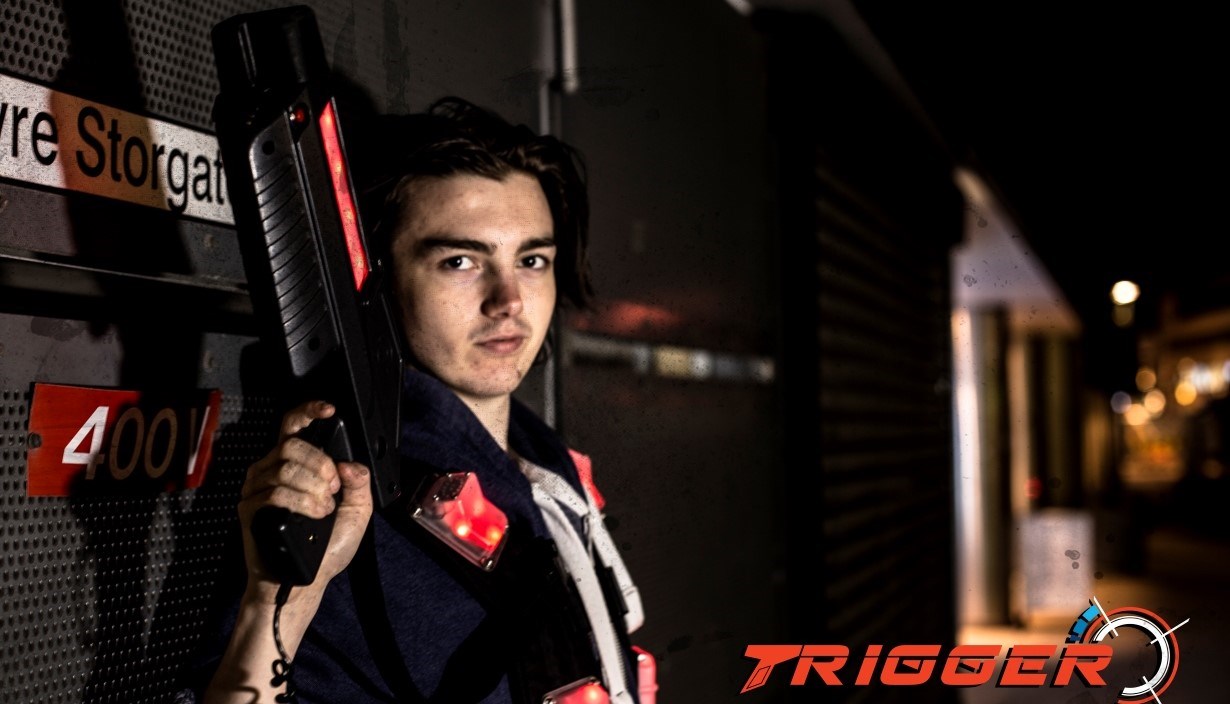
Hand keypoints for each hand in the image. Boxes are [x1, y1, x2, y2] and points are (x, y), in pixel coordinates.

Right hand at [237, 400, 372, 601]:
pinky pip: (273, 494)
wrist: (304, 583)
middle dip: (321, 464)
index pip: (295, 427)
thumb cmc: (326, 549)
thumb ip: (359, 483)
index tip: (328, 411)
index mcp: (297, 465)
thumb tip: (350, 464)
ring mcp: (258, 489)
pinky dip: (300, 503)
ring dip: (313, 489)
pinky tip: (311, 515)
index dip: (308, 412)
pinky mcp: (249, 509)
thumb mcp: (357, 512)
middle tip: (333, 487)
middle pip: (292, 445)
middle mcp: (273, 471)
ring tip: (323, 509)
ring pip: (284, 468)